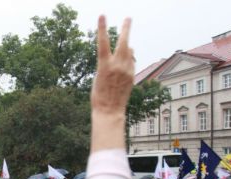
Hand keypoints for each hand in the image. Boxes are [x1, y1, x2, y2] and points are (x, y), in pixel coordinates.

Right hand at [90, 16, 134, 151]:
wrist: (109, 111)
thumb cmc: (99, 95)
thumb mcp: (99, 76)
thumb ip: (109, 62)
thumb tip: (126, 50)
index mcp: (104, 66)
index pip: (102, 42)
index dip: (102, 28)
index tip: (102, 15)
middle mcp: (117, 66)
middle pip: (123, 42)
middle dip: (126, 28)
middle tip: (128, 18)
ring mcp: (126, 70)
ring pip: (129, 51)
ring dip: (126, 46)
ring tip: (123, 46)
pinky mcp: (132, 76)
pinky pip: (132, 62)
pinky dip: (129, 59)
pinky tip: (125, 63)